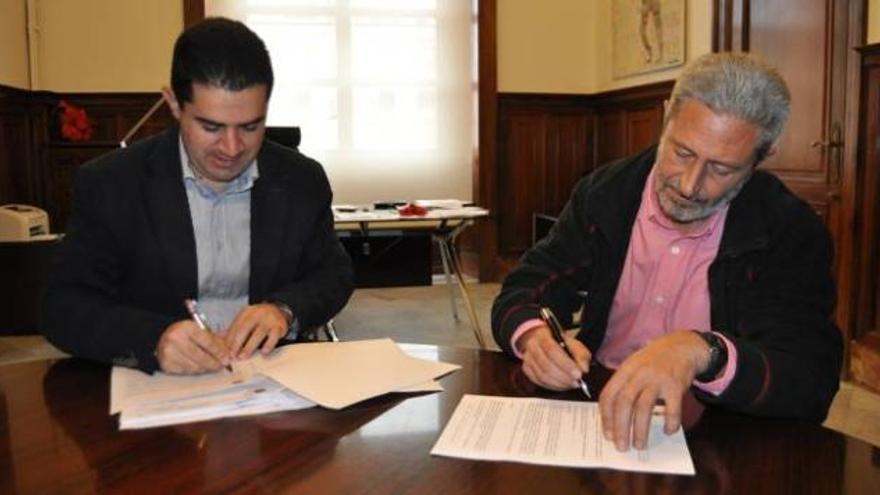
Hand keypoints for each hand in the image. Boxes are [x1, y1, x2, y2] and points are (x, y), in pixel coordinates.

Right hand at [156, 320, 231, 373]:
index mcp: (186, 327)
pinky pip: (186, 371)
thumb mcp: (198, 330)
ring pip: (194, 366)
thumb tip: (229, 351)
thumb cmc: (185, 333)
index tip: (227, 358)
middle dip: (214, 363)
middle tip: (222, 366)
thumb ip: (214, 339)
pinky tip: (200, 368)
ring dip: (206, 368)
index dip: (219, 352)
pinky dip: (195, 370)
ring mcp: (169, 353)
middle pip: (200, 356)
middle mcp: (175, 339)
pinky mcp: (166, 364)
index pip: (207, 342)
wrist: (162, 337)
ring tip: (213, 367)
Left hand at [225, 303, 289, 359]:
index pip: (236, 325)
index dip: (230, 339)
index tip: (226, 350)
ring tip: (243, 357)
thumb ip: (237, 331)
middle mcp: (258, 314)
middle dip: (237, 343)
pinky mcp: (279, 326)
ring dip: (249, 347)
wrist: (279, 310)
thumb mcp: (247, 320)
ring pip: (258, 333)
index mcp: (247, 312)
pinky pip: (273, 337)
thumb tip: (224, 346)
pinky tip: (263, 352)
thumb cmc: (259, 319)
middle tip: (232, 355)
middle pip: (245, 328)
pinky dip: (268, 345)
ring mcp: (269, 319)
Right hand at [518, 325, 590, 390]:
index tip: (578, 374)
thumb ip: (581, 355)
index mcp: (543, 336)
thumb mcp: (574, 344)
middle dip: (564, 377)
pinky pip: (539, 381)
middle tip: (576, 382)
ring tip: (571, 384)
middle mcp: (532, 346)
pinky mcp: (526, 369)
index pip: (552, 350)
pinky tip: (561, 385)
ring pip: (542, 376)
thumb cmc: (561, 344)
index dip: (566, 364)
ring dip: (559, 383)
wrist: (544, 341)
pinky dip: (552, 386)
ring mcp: (527, 358)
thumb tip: (584, 369)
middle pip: (546, 365)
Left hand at [598, 330, 710, 450]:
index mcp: (625, 370)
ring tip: (639, 445)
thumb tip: (614, 417)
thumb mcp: (634, 365)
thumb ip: (624, 385)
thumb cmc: (654, 360)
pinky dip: (670, 423)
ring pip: (644, 408)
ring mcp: (658, 379)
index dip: (606, 417)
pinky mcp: (676, 385)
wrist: (683, 346)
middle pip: (624, 403)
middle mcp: (639, 374)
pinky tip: (668, 431)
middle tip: (621, 446)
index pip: (609, 394)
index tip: (608, 434)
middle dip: (620, 428)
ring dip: (640, 430)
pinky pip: (672, 409)